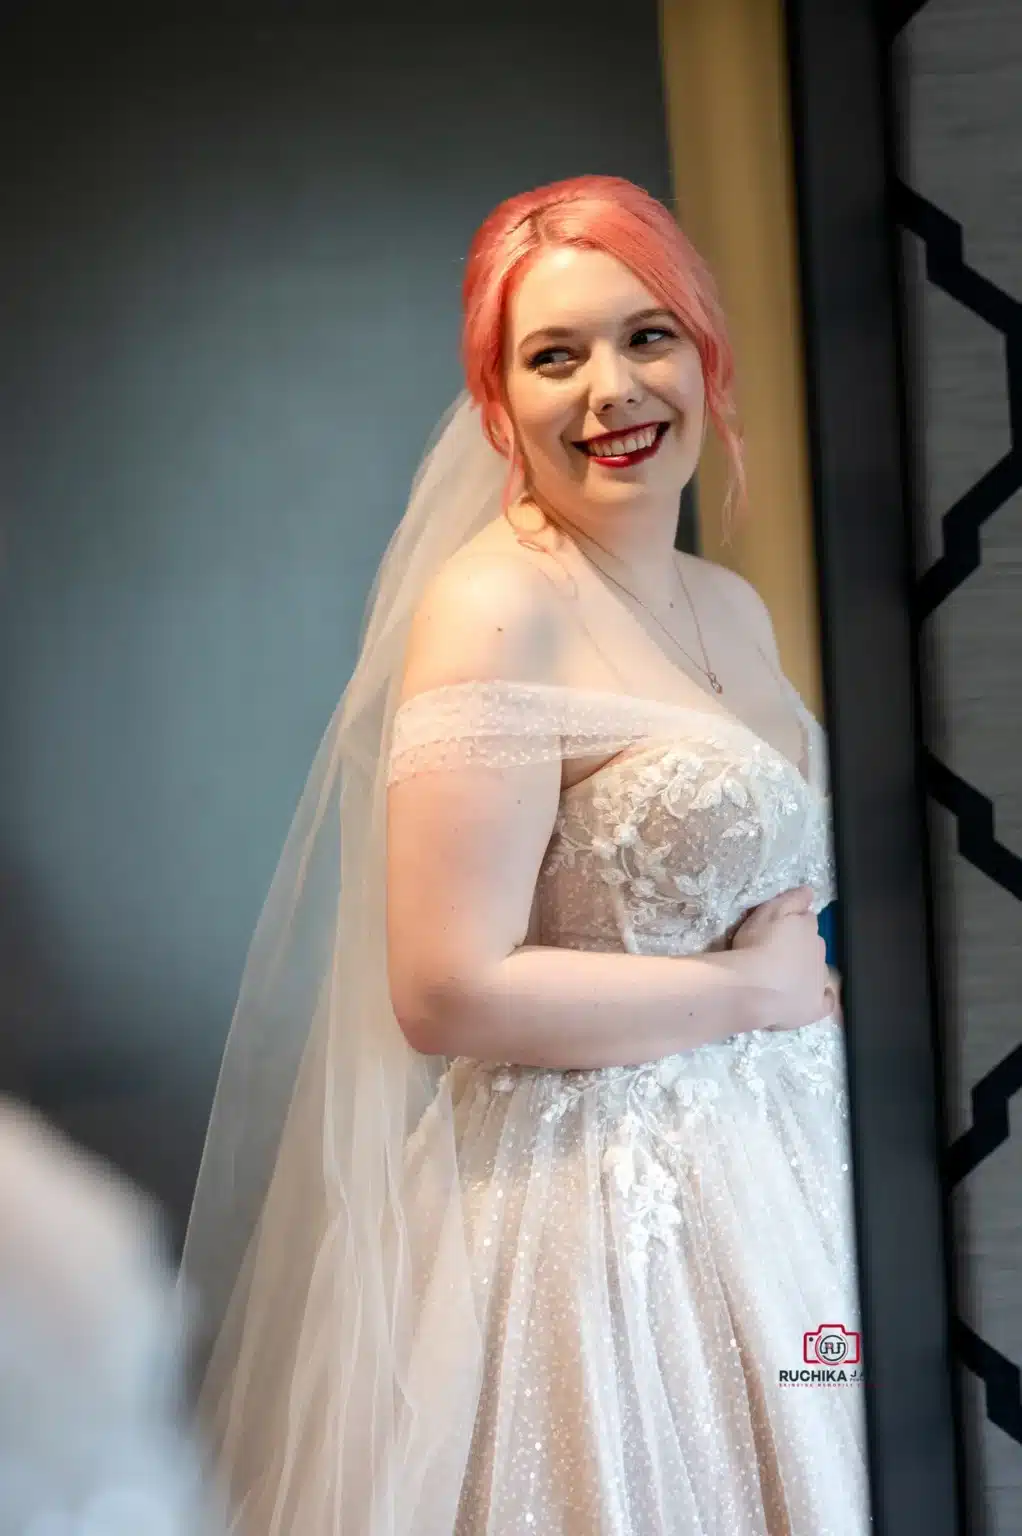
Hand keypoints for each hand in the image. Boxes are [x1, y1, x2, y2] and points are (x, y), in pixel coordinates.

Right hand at [730, 886, 831, 1032]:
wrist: (752, 986)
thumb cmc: (756, 945)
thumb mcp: (770, 911)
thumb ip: (793, 900)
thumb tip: (810, 891)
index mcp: (808, 928)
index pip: (806, 922)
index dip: (792, 925)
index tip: (776, 931)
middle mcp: (819, 952)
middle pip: (813, 946)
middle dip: (800, 948)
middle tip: (775, 953)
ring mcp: (819, 981)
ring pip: (818, 970)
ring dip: (807, 970)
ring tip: (784, 976)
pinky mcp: (816, 1007)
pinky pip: (827, 1001)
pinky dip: (823, 997)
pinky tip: (814, 997)